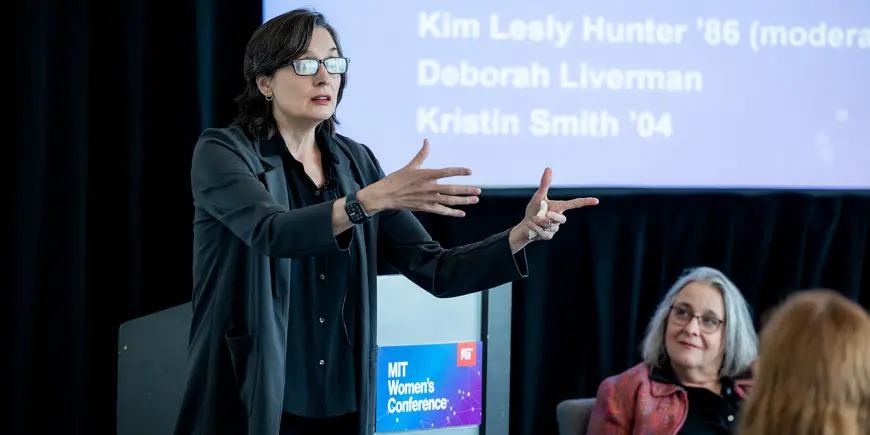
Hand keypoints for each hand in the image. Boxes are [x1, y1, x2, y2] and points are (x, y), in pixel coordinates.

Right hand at [357, 139, 480, 216]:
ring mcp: (427, 199)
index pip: (446, 172)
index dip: (459, 171)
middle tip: (478, 190)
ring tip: (475, 200)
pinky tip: (462, 213)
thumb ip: (422, 154)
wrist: (385, 195)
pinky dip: (452, 213)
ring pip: (449, 201)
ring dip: (463, 201)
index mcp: (426, 175)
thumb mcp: (410, 166)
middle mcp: (429, 187)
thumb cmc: (396, 179)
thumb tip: (427, 140)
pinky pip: (441, 211)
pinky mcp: (425, 208)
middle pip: (451, 189)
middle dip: (466, 190)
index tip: (470, 171)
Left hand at [509, 168, 598, 250]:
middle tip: (545, 214)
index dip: (585, 202)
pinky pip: (544, 233)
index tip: (596, 200)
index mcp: (559, 207)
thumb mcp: (538, 196)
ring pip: (550, 226)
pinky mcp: (548, 236)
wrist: (525, 226)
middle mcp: (559, 218)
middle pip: (563, 219)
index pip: (575, 204)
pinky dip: (535, 228)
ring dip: (539, 221)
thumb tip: (549, 168)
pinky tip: (530, 225)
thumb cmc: (534, 210)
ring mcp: (554, 228)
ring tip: (533, 218)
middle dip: (554, 217)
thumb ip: (545, 184)